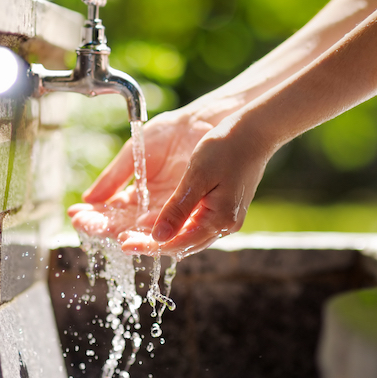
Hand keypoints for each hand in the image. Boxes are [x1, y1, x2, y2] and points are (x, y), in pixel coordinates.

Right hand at [68, 109, 213, 239]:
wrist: (200, 123)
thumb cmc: (168, 134)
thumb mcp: (135, 155)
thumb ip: (113, 178)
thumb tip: (88, 199)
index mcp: (136, 195)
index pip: (110, 212)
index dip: (92, 215)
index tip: (75, 215)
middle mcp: (151, 208)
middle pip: (122, 225)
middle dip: (102, 226)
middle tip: (85, 225)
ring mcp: (169, 210)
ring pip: (144, 230)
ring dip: (127, 233)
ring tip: (111, 232)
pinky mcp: (189, 210)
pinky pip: (170, 226)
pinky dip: (155, 230)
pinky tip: (139, 229)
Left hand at [120, 114, 270, 257]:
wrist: (254, 132)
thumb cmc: (226, 148)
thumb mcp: (197, 177)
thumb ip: (177, 209)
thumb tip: (157, 237)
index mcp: (219, 220)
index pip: (177, 243)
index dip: (149, 245)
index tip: (124, 243)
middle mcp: (223, 225)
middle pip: (181, 244)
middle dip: (150, 243)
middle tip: (122, 240)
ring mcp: (224, 218)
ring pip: (186, 236)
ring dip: (160, 236)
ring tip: (133, 233)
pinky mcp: (222, 208)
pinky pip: (193, 224)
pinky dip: (173, 225)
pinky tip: (156, 220)